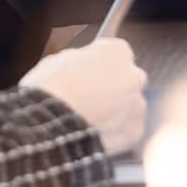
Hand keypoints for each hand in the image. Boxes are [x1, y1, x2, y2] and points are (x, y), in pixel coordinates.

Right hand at [20, 38, 147, 154]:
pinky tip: (97, 135)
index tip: (92, 75)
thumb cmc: (50, 90)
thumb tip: (83, 65)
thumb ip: (82, 60)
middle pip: (129, 79)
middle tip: (92, 99)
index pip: (118, 54)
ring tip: (92, 121)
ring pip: (131, 107)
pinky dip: (116, 134)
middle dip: (115, 88)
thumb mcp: (60, 60)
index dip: (102, 66)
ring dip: (117, 112)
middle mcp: (133, 75)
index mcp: (116, 51)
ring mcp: (137, 105)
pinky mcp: (134, 131)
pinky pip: (128, 131)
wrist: (50, 125)